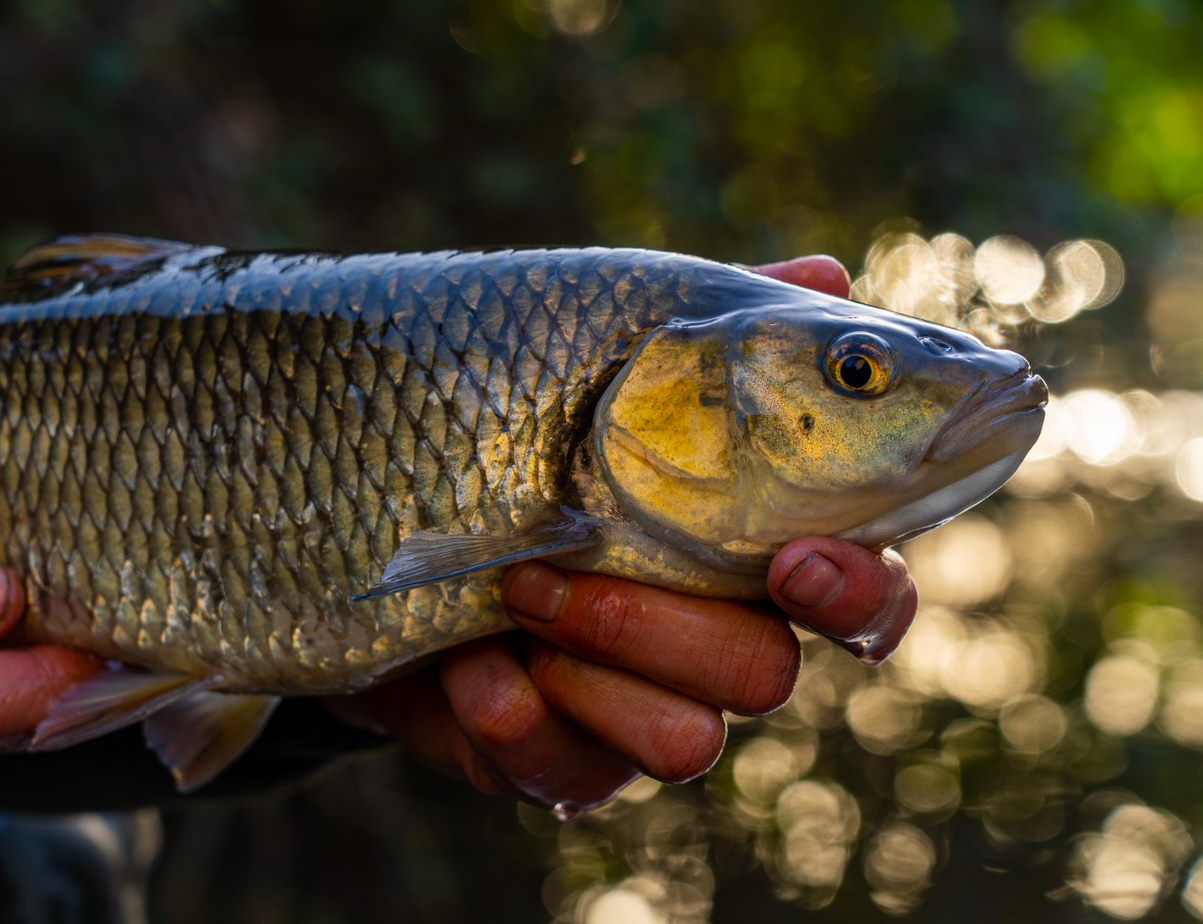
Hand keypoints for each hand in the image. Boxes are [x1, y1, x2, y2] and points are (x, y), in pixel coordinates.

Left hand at [325, 256, 919, 811]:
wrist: (380, 522)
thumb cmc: (517, 432)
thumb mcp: (603, 360)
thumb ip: (715, 329)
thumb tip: (825, 271)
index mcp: (749, 550)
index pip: (866, 592)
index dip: (859, 590)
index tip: (793, 559)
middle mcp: (711, 642)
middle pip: (768, 675)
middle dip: (663, 618)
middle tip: (564, 547)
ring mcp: (634, 709)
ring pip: (686, 744)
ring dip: (595, 662)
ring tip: (511, 595)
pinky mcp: (557, 759)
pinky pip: (573, 780)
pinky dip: (516, 719)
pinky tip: (464, 666)